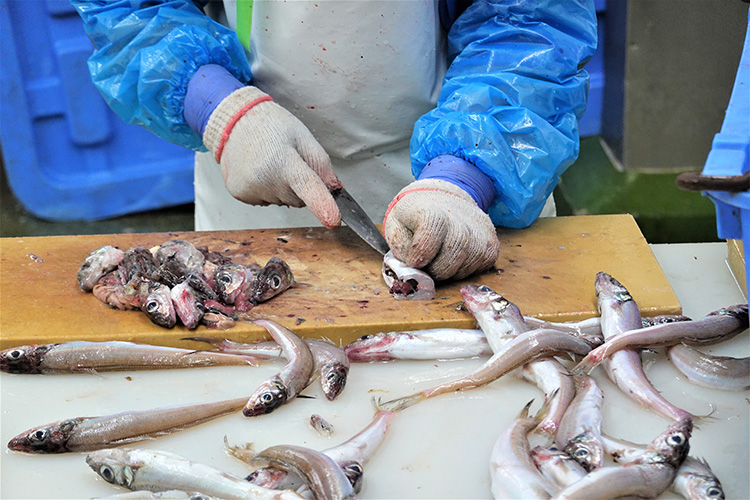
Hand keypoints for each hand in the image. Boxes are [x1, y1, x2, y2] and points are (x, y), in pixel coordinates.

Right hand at [203, 86, 340, 228]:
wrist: (235, 121)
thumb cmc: (271, 126)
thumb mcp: (304, 138)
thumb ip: (322, 166)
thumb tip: (334, 190)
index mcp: (283, 161)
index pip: (308, 187)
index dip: (323, 206)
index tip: (334, 221)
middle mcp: (264, 178)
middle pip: (298, 200)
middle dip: (299, 186)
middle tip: (287, 161)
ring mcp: (250, 189)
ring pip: (283, 202)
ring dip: (282, 187)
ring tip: (270, 162)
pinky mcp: (240, 195)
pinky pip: (267, 201)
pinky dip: (268, 190)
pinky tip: (260, 171)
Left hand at [383, 179, 499, 280]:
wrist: (441, 201)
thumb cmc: (415, 218)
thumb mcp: (396, 225)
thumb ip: (401, 247)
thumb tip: (415, 270)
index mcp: (429, 207)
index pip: (433, 225)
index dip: (423, 248)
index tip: (414, 262)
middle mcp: (459, 216)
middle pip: (456, 246)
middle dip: (438, 269)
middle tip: (426, 269)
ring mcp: (479, 230)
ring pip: (468, 262)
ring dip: (450, 272)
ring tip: (438, 263)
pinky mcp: (491, 243)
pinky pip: (479, 267)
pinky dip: (463, 271)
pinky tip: (452, 262)